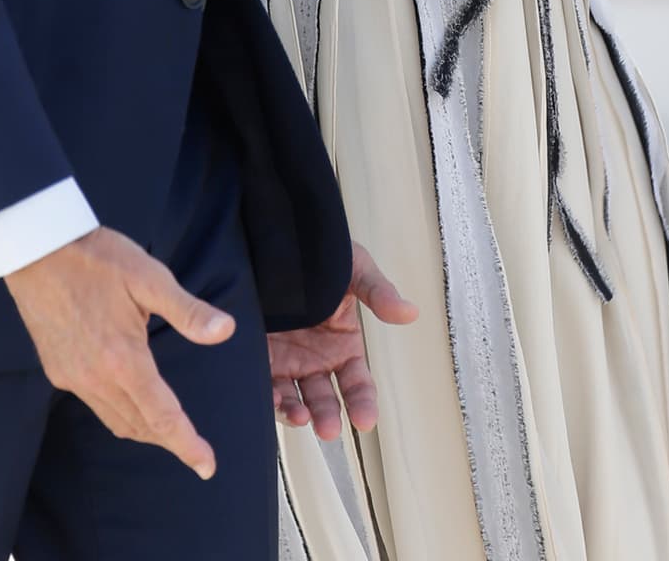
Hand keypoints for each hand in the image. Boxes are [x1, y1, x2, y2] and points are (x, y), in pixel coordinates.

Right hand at [5, 227, 234, 478]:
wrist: (37, 249)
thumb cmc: (97, 258)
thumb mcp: (149, 277)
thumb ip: (188, 311)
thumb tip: (226, 331)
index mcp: (124, 359)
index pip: (162, 417)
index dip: (187, 444)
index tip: (207, 466)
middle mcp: (96, 378)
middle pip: (140, 426)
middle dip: (169, 440)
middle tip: (193, 447)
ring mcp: (73, 377)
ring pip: (115, 420)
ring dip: (143, 429)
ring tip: (166, 428)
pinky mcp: (57, 370)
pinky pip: (94, 404)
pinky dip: (117, 412)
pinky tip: (127, 397)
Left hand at [267, 244, 417, 439]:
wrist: (274, 239)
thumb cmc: (318, 254)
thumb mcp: (353, 268)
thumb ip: (378, 292)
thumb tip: (410, 312)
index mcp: (342, 344)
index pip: (357, 383)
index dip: (363, 402)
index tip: (365, 420)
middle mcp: (315, 359)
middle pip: (325, 399)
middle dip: (328, 416)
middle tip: (328, 428)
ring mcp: (286, 360)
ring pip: (295, 399)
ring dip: (298, 413)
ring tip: (300, 416)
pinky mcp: (258, 355)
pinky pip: (265, 384)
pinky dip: (270, 398)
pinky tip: (273, 399)